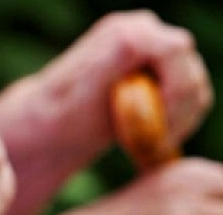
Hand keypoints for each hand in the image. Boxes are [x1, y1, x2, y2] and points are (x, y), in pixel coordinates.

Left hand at [0, 10, 211, 214]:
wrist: (53, 126)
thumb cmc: (60, 114)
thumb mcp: (81, 90)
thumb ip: (113, 61)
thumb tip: (133, 42)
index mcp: (125, 32)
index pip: (175, 51)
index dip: (174, 92)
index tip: (154, 130)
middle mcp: (145, 31)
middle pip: (191, 74)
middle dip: (176, 116)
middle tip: (150, 148)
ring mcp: (155, 50)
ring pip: (195, 91)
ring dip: (176, 126)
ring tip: (144, 149)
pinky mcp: (162, 72)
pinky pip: (190, 102)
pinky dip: (176, 127)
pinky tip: (149, 145)